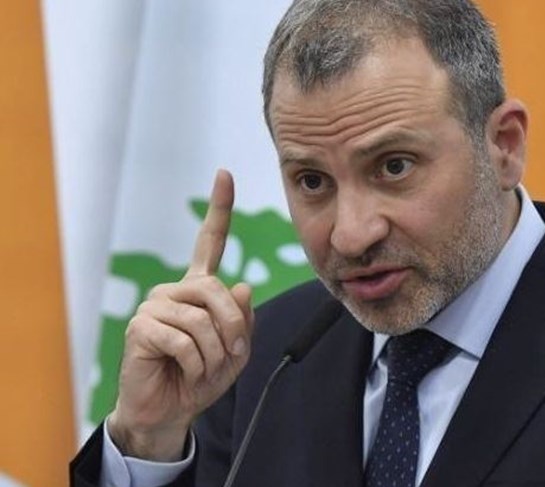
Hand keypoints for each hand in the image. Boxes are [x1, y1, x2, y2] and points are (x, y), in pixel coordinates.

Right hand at [107, 170, 254, 460]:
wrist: (169, 410)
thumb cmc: (201, 376)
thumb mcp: (236, 350)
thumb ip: (243, 320)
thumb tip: (243, 287)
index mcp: (198, 289)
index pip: (210, 242)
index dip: (219, 209)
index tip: (225, 175)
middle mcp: (174, 290)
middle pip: (217, 290)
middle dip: (232, 327)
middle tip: (229, 354)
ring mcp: (154, 305)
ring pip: (202, 320)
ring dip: (214, 353)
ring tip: (202, 367)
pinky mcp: (141, 327)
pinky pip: (184, 340)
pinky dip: (195, 363)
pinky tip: (184, 371)